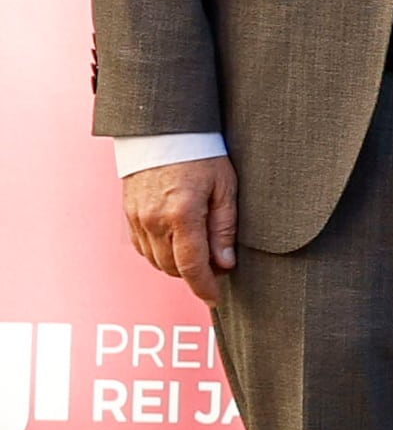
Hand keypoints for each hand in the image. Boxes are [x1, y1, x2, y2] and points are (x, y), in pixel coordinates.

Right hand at [120, 155, 235, 298]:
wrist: (164, 131)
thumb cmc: (202, 155)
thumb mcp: (225, 188)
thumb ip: (224, 228)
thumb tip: (225, 263)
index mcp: (182, 215)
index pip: (191, 265)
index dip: (204, 287)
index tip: (215, 298)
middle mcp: (154, 220)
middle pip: (172, 267)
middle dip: (194, 275)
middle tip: (217, 268)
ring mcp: (137, 218)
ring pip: (156, 260)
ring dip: (176, 265)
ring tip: (200, 255)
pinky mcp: (129, 214)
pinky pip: (143, 246)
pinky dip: (159, 253)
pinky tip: (177, 244)